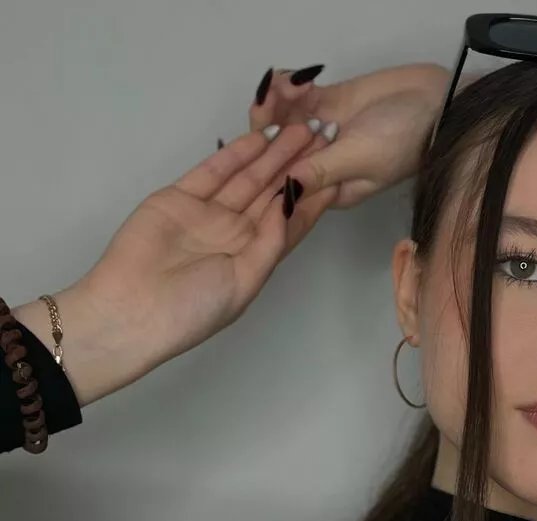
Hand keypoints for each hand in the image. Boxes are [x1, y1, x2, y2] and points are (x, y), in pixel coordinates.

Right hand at [37, 124, 336, 405]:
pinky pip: (213, 171)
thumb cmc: (194, 308)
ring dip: (272, 154)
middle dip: (298, 165)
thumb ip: (270, 243)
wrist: (131, 310)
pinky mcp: (179, 198)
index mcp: (255, 257)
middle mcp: (235, 233)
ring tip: (298, 128)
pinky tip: (258, 136)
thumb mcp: (245, 281)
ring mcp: (208, 214)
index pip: (291, 221)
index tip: (339, 172)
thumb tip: (292, 205)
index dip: (313, 197)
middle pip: (272, 193)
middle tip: (324, 136)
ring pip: (247, 177)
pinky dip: (234, 153)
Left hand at [248, 62, 450, 208]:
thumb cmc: (405, 140)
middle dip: (269, 129)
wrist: (437, 100)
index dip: (269, 167)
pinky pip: (296, 98)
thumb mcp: (361, 159)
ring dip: (277, 103)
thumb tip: (284, 191)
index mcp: (332, 190)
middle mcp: (323, 164)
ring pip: (283, 121)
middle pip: (280, 152)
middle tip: (270, 105)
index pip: (289, 184)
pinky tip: (294, 79)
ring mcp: (323, 132)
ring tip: (284, 86)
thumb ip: (320, 171)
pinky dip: (289, 88)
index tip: (264, 144)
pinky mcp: (327, 104)